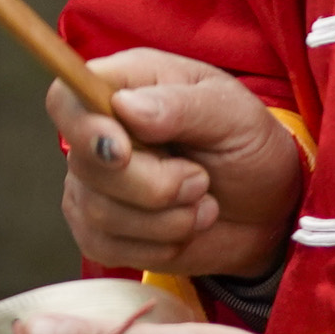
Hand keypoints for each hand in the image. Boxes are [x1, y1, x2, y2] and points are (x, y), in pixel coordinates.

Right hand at [55, 50, 306, 279]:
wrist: (268, 209)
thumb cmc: (249, 147)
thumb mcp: (234, 115)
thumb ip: (181, 106)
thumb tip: (125, 107)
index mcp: (123, 86)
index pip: (66, 100)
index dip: (84, 128)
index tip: (123, 151)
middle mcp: (99, 132)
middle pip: (86, 165)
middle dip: (154, 186)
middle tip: (201, 181)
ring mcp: (93, 184)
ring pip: (98, 212)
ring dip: (167, 219)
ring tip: (202, 203)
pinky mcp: (100, 230)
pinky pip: (106, 247)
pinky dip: (157, 246)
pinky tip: (183, 227)